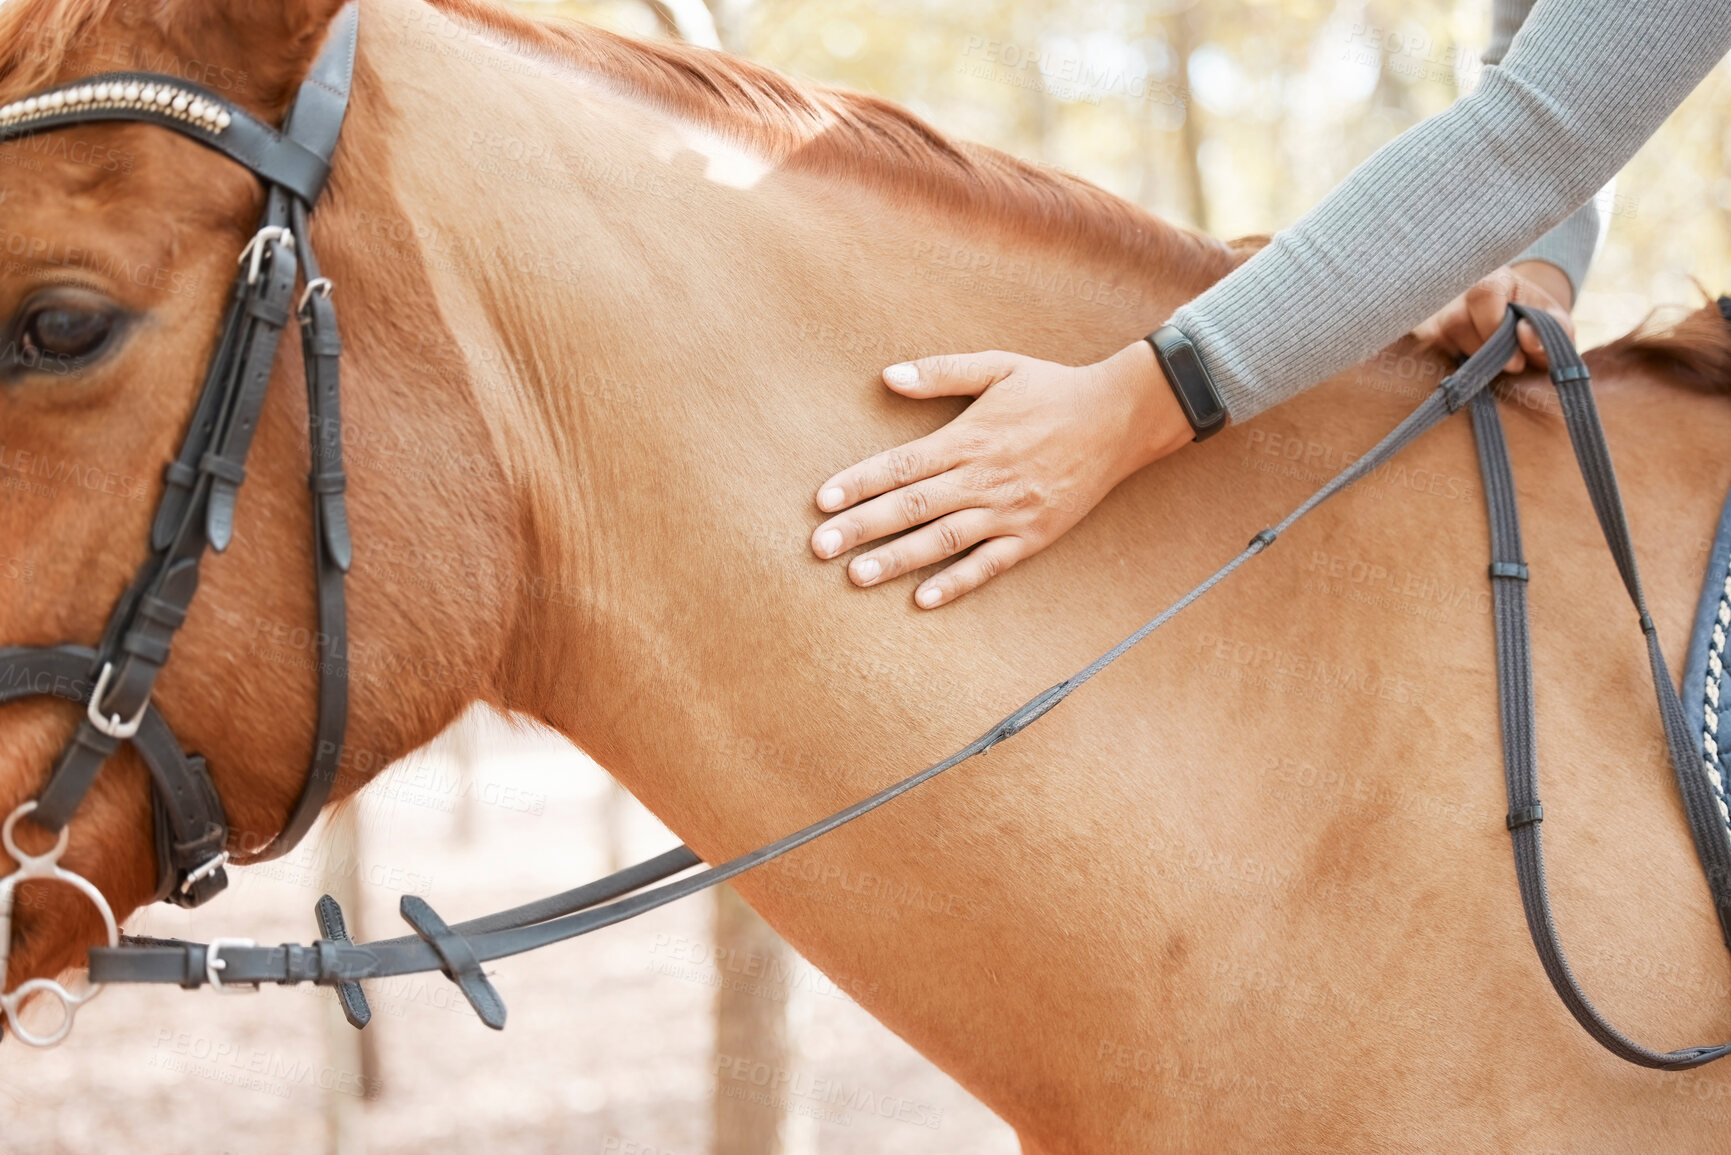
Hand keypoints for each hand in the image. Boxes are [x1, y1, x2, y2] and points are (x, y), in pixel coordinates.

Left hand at [810, 340, 1193, 608]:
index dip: (858, 483)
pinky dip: (956, 583)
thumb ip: (941, 372)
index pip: (900, 466)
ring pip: (942, 540)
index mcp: (967, 438)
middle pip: (911, 507)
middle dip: (861, 527)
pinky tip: (922, 599)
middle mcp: (982, 479)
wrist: (1119, 418)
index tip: (822, 501)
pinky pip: (988, 565)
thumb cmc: (1052, 390)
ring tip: (855, 575)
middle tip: (819, 548)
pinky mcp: (1031, 536)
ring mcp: (1007, 511)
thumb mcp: (998, 367)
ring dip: (897, 560)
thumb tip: (887, 376)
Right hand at [1411, 260, 1575, 372]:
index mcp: (1492, 279)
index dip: (1495, 330)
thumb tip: (1526, 337)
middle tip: (1503, 371)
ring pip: (1436, 341)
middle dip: (1481, 354)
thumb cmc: (1535, 327)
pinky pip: (1423, 355)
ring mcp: (1432, 315)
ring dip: (1463, 363)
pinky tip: (1465, 372)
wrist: (1514, 332)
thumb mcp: (1556, 326)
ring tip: (1487, 371)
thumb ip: (1550, 331)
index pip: (1482, 295)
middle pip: (1455, 323)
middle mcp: (1455, 291)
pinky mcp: (1420, 336)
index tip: (1516, 363)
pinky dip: (1443, 368)